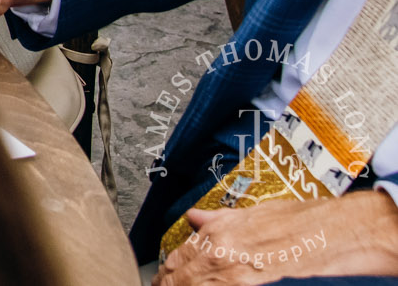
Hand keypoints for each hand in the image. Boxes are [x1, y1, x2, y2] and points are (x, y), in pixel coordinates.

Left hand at [159, 191, 397, 283]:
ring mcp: (235, 277)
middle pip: (180, 281)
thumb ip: (217, 219)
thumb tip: (193, 217)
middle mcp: (220, 256)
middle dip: (171, 285)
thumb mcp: (251, 214)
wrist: (330, 235)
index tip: (162, 280)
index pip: (176, 261)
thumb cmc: (298, 222)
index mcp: (216, 235)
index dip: (166, 275)